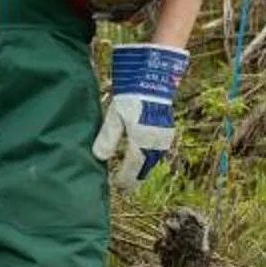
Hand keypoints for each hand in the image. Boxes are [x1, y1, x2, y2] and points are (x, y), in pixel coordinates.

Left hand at [91, 43, 188, 190]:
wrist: (154, 79)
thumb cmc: (131, 96)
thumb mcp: (114, 116)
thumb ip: (107, 138)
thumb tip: (99, 158)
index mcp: (142, 143)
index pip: (133, 168)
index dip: (125, 179)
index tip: (118, 187)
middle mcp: (156, 144)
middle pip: (144, 167)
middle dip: (135, 177)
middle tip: (125, 187)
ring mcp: (164, 137)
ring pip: (152, 160)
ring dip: (143, 168)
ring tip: (134, 175)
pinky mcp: (167, 130)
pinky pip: (157, 151)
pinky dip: (149, 157)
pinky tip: (144, 157)